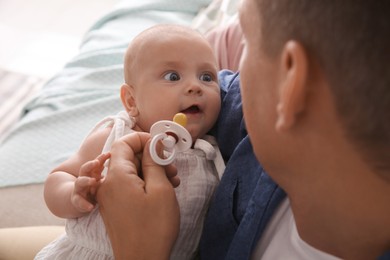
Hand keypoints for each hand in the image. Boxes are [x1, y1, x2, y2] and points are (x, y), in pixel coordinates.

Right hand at [71, 153, 110, 212]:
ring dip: (86, 180)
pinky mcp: (77, 200)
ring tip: (93, 181)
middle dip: (90, 164)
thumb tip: (122, 162)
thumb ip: (107, 172)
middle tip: (97, 162)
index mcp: (91, 173)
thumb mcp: (100, 179)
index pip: (95, 163)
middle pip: (84, 169)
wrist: (80, 201)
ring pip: (79, 182)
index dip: (100, 158)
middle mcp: (83, 179)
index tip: (108, 153)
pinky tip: (91, 207)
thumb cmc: (93, 189)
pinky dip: (85, 204)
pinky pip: (79, 202)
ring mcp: (79, 189)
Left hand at [97, 132, 179, 259]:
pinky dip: (144, 183)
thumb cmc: (153, 228)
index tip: (161, 146)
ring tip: (171, 182)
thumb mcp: (160, 189)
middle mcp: (108, 184)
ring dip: (150, 171)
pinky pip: (127, 186)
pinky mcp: (114, 207)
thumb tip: (153, 143)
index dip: (143, 139)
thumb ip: (154, 161)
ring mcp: (109, 197)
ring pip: (130, 172)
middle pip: (127, 158)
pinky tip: (161, 192)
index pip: (123, 142)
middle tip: (172, 169)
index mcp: (116, 176)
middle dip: (150, 158)